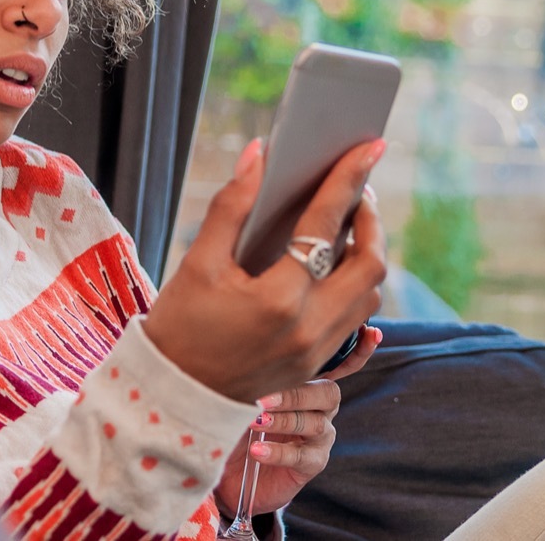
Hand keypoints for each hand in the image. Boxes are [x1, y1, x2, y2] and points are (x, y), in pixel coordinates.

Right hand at [143, 138, 387, 402]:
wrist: (173, 398)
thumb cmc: (179, 328)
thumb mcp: (197, 263)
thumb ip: (230, 206)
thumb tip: (259, 155)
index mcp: (279, 300)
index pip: (326, 226)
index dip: (349, 180)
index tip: (370, 147)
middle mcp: (309, 328)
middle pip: (370, 265)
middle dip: (371, 220)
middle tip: (356, 191)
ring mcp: (318, 352)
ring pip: (370, 294)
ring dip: (367, 254)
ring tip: (346, 224)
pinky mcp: (317, 365)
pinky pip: (357, 321)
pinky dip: (358, 287)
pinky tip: (341, 267)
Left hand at [214, 324, 382, 516]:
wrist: (230, 470)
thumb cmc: (238, 420)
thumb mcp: (243, 392)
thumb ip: (255, 374)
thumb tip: (246, 356)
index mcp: (310, 383)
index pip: (342, 363)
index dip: (359, 349)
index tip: (371, 332)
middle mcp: (322, 407)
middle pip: (327, 393)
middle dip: (297, 393)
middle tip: (264, 398)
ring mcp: (320, 437)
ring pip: (313, 423)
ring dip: (284, 421)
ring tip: (256, 421)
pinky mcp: (312, 463)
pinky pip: (302, 456)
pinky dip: (278, 452)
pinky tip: (257, 449)